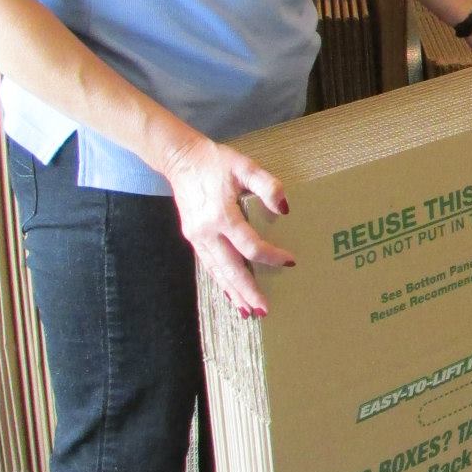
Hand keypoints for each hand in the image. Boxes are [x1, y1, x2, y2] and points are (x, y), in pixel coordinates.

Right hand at [161, 133, 294, 316]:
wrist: (181, 159)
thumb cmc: (216, 162)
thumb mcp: (245, 166)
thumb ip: (267, 185)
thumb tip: (285, 208)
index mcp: (221, 214)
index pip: (249, 245)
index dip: (270, 255)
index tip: (290, 261)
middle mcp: (206, 231)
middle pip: (230, 268)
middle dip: (247, 290)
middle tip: (264, 310)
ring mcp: (197, 237)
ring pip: (217, 271)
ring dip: (233, 292)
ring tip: (248, 312)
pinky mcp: (193, 238)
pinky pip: (209, 265)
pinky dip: (221, 282)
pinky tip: (231, 295)